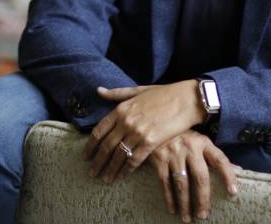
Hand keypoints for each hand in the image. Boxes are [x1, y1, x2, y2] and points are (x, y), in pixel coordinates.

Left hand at [82, 81, 206, 182]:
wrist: (185, 99)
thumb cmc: (162, 93)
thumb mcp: (137, 90)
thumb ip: (116, 94)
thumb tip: (98, 90)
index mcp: (121, 109)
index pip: (99, 131)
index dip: (90, 145)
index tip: (85, 155)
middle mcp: (126, 121)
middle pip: (106, 146)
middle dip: (97, 161)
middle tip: (91, 172)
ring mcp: (138, 132)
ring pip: (118, 156)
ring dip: (109, 169)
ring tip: (104, 179)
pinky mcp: (151, 142)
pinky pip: (134, 160)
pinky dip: (126, 170)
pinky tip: (121, 176)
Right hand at [149, 130, 237, 222]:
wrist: (157, 126)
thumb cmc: (182, 136)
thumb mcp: (199, 141)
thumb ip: (215, 156)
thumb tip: (239, 169)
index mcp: (203, 142)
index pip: (219, 159)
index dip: (228, 175)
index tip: (233, 192)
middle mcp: (189, 146)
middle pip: (200, 177)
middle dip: (203, 199)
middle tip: (203, 215)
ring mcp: (174, 152)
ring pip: (182, 183)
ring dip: (185, 204)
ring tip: (188, 218)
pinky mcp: (159, 157)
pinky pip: (165, 182)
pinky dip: (169, 198)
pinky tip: (173, 209)